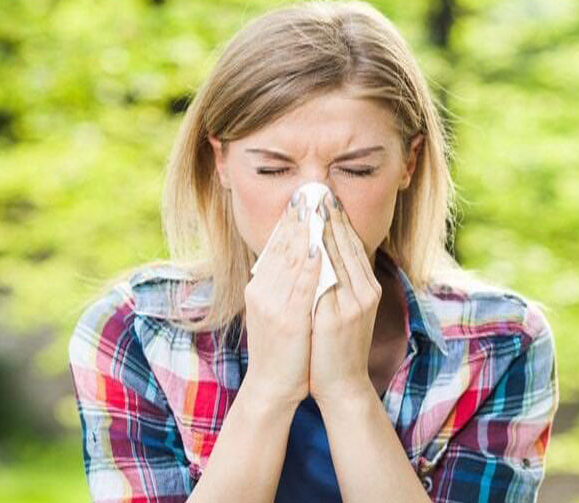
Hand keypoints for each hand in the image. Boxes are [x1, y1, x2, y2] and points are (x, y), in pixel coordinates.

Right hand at [241, 192, 321, 406]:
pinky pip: (301, 285)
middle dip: (297, 217)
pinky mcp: (288, 319)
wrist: (272, 387)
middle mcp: (262, 291)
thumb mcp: (278, 311)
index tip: (302, 197)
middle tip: (310, 190)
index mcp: (260, 287)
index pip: (275, 245)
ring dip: (305, 231)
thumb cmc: (283, 350)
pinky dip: (309, 263)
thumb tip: (299, 258)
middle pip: (281, 245)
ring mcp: (273, 304)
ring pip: (290, 259)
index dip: (289, 220)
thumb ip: (285, 285)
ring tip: (316, 207)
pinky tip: (318, 245)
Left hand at [309, 194, 381, 405]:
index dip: (339, 220)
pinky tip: (305, 240)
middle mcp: (365, 291)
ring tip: (310, 205)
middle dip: (331, 216)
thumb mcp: (345, 310)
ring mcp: (353, 304)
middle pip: (347, 245)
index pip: (353, 245)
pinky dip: (317, 257)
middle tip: (317, 190)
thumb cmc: (336, 347)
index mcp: (367, 288)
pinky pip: (326, 278)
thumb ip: (340, 283)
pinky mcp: (338, 317)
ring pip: (338, 256)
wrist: (342, 384)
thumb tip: (325, 254)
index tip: (325, 197)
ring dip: (323, 229)